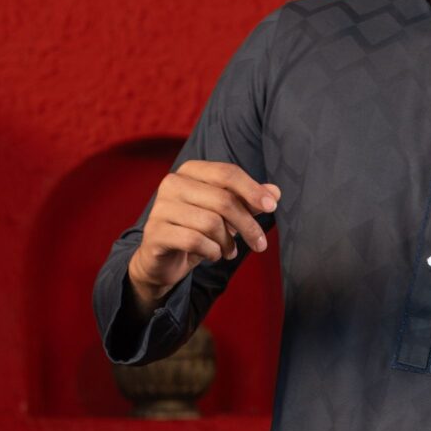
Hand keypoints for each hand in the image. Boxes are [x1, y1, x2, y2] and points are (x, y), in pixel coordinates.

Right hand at [128, 159, 280, 301]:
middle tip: (260, 244)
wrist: (163, 259)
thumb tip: (275, 192)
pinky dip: (211, 251)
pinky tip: (213, 255)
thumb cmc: (198, 229)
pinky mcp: (155, 232)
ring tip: (229, 251)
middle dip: (248, 225)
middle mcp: (172, 183)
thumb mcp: (227, 214)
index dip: (252, 190)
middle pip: (223, 200)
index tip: (272, 207)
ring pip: (210, 223)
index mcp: (191, 171)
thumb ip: (249, 201)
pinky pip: (194, 240)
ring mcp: (161, 207)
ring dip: (227, 242)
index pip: (227, 173)